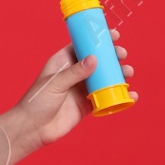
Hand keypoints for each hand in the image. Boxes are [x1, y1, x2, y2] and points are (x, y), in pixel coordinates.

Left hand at [8, 29, 137, 150]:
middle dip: (112, 56)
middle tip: (122, 54)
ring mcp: (81, 88)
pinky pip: (106, 97)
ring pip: (104, 78)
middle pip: (97, 60)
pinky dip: (119, 95)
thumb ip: (74, 72)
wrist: (33, 129)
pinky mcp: (87, 105)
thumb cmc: (36, 102)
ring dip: (118, 74)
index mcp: (63, 62)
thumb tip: (94, 59)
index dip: (97, 39)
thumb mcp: (55, 84)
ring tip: (128, 73)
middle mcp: (74, 73)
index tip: (113, 35)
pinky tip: (130, 95)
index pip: (82, 45)